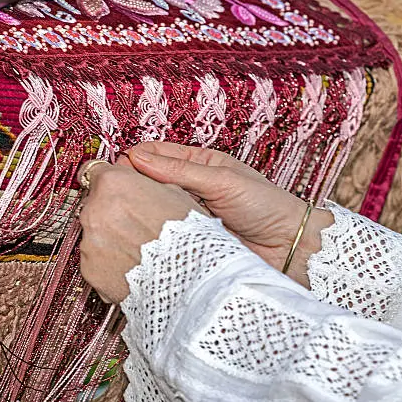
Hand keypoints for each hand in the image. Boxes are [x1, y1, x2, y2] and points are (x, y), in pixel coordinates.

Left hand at [78, 160, 203, 303]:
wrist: (189, 279)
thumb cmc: (187, 236)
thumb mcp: (175, 193)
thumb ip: (146, 183)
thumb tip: (140, 182)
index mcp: (112, 184)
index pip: (95, 171)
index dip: (109, 181)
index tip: (114, 188)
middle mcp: (94, 210)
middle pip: (95, 204)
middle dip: (112, 212)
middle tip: (137, 224)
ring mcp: (89, 241)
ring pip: (95, 234)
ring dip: (111, 239)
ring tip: (140, 250)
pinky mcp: (89, 269)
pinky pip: (96, 261)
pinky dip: (110, 264)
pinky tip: (133, 266)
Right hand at [126, 142, 333, 287]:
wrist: (287, 246)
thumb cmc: (265, 205)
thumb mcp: (222, 180)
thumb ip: (180, 171)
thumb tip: (137, 158)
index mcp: (198, 164)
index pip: (155, 154)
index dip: (133, 159)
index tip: (115, 170)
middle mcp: (188, 188)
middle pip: (148, 181)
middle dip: (131, 185)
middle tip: (114, 193)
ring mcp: (186, 215)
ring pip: (152, 208)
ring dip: (141, 210)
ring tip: (125, 213)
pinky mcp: (187, 239)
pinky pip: (163, 233)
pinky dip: (152, 231)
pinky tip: (142, 232)